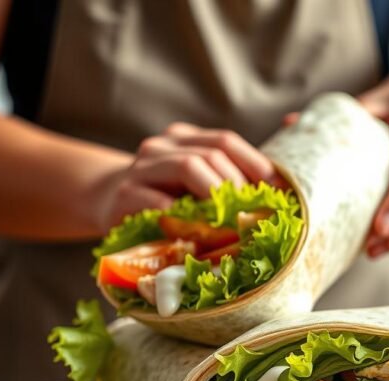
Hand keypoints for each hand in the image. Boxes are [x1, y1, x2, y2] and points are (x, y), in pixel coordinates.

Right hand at [105, 123, 276, 225]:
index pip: (226, 142)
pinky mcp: (125, 196)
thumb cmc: (163, 197)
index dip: (256, 164)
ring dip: (217, 194)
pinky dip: (184, 217)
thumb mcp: (193, 182)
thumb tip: (283, 180)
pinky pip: (159, 202)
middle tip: (256, 213)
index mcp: (184, 139)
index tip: (278, 192)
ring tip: (233, 219)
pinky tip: (198, 233)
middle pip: (211, 154)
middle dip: (239, 185)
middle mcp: (163, 146)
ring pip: (189, 166)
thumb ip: (228, 180)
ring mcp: (141, 168)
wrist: (105, 201)